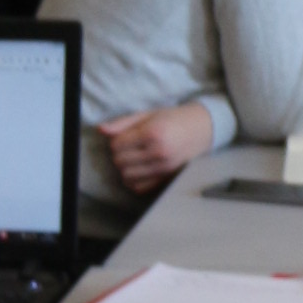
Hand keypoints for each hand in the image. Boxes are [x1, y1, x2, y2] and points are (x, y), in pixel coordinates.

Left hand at [99, 101, 215, 194]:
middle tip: (129, 147)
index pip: (117, 145)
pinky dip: (133, 181)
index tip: (125, 137)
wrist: (202, 129)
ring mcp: (163, 168)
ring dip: (125, 168)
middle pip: (119, 161)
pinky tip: (139, 170)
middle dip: (119, 154)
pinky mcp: (167, 178)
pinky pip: (139, 188)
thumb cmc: (173, 119)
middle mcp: (158, 152)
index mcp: (152, 133)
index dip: (116, 141)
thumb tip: (101, 130)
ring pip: (126, 176)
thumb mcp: (148, 115)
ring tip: (133, 158)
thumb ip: (123, 123)